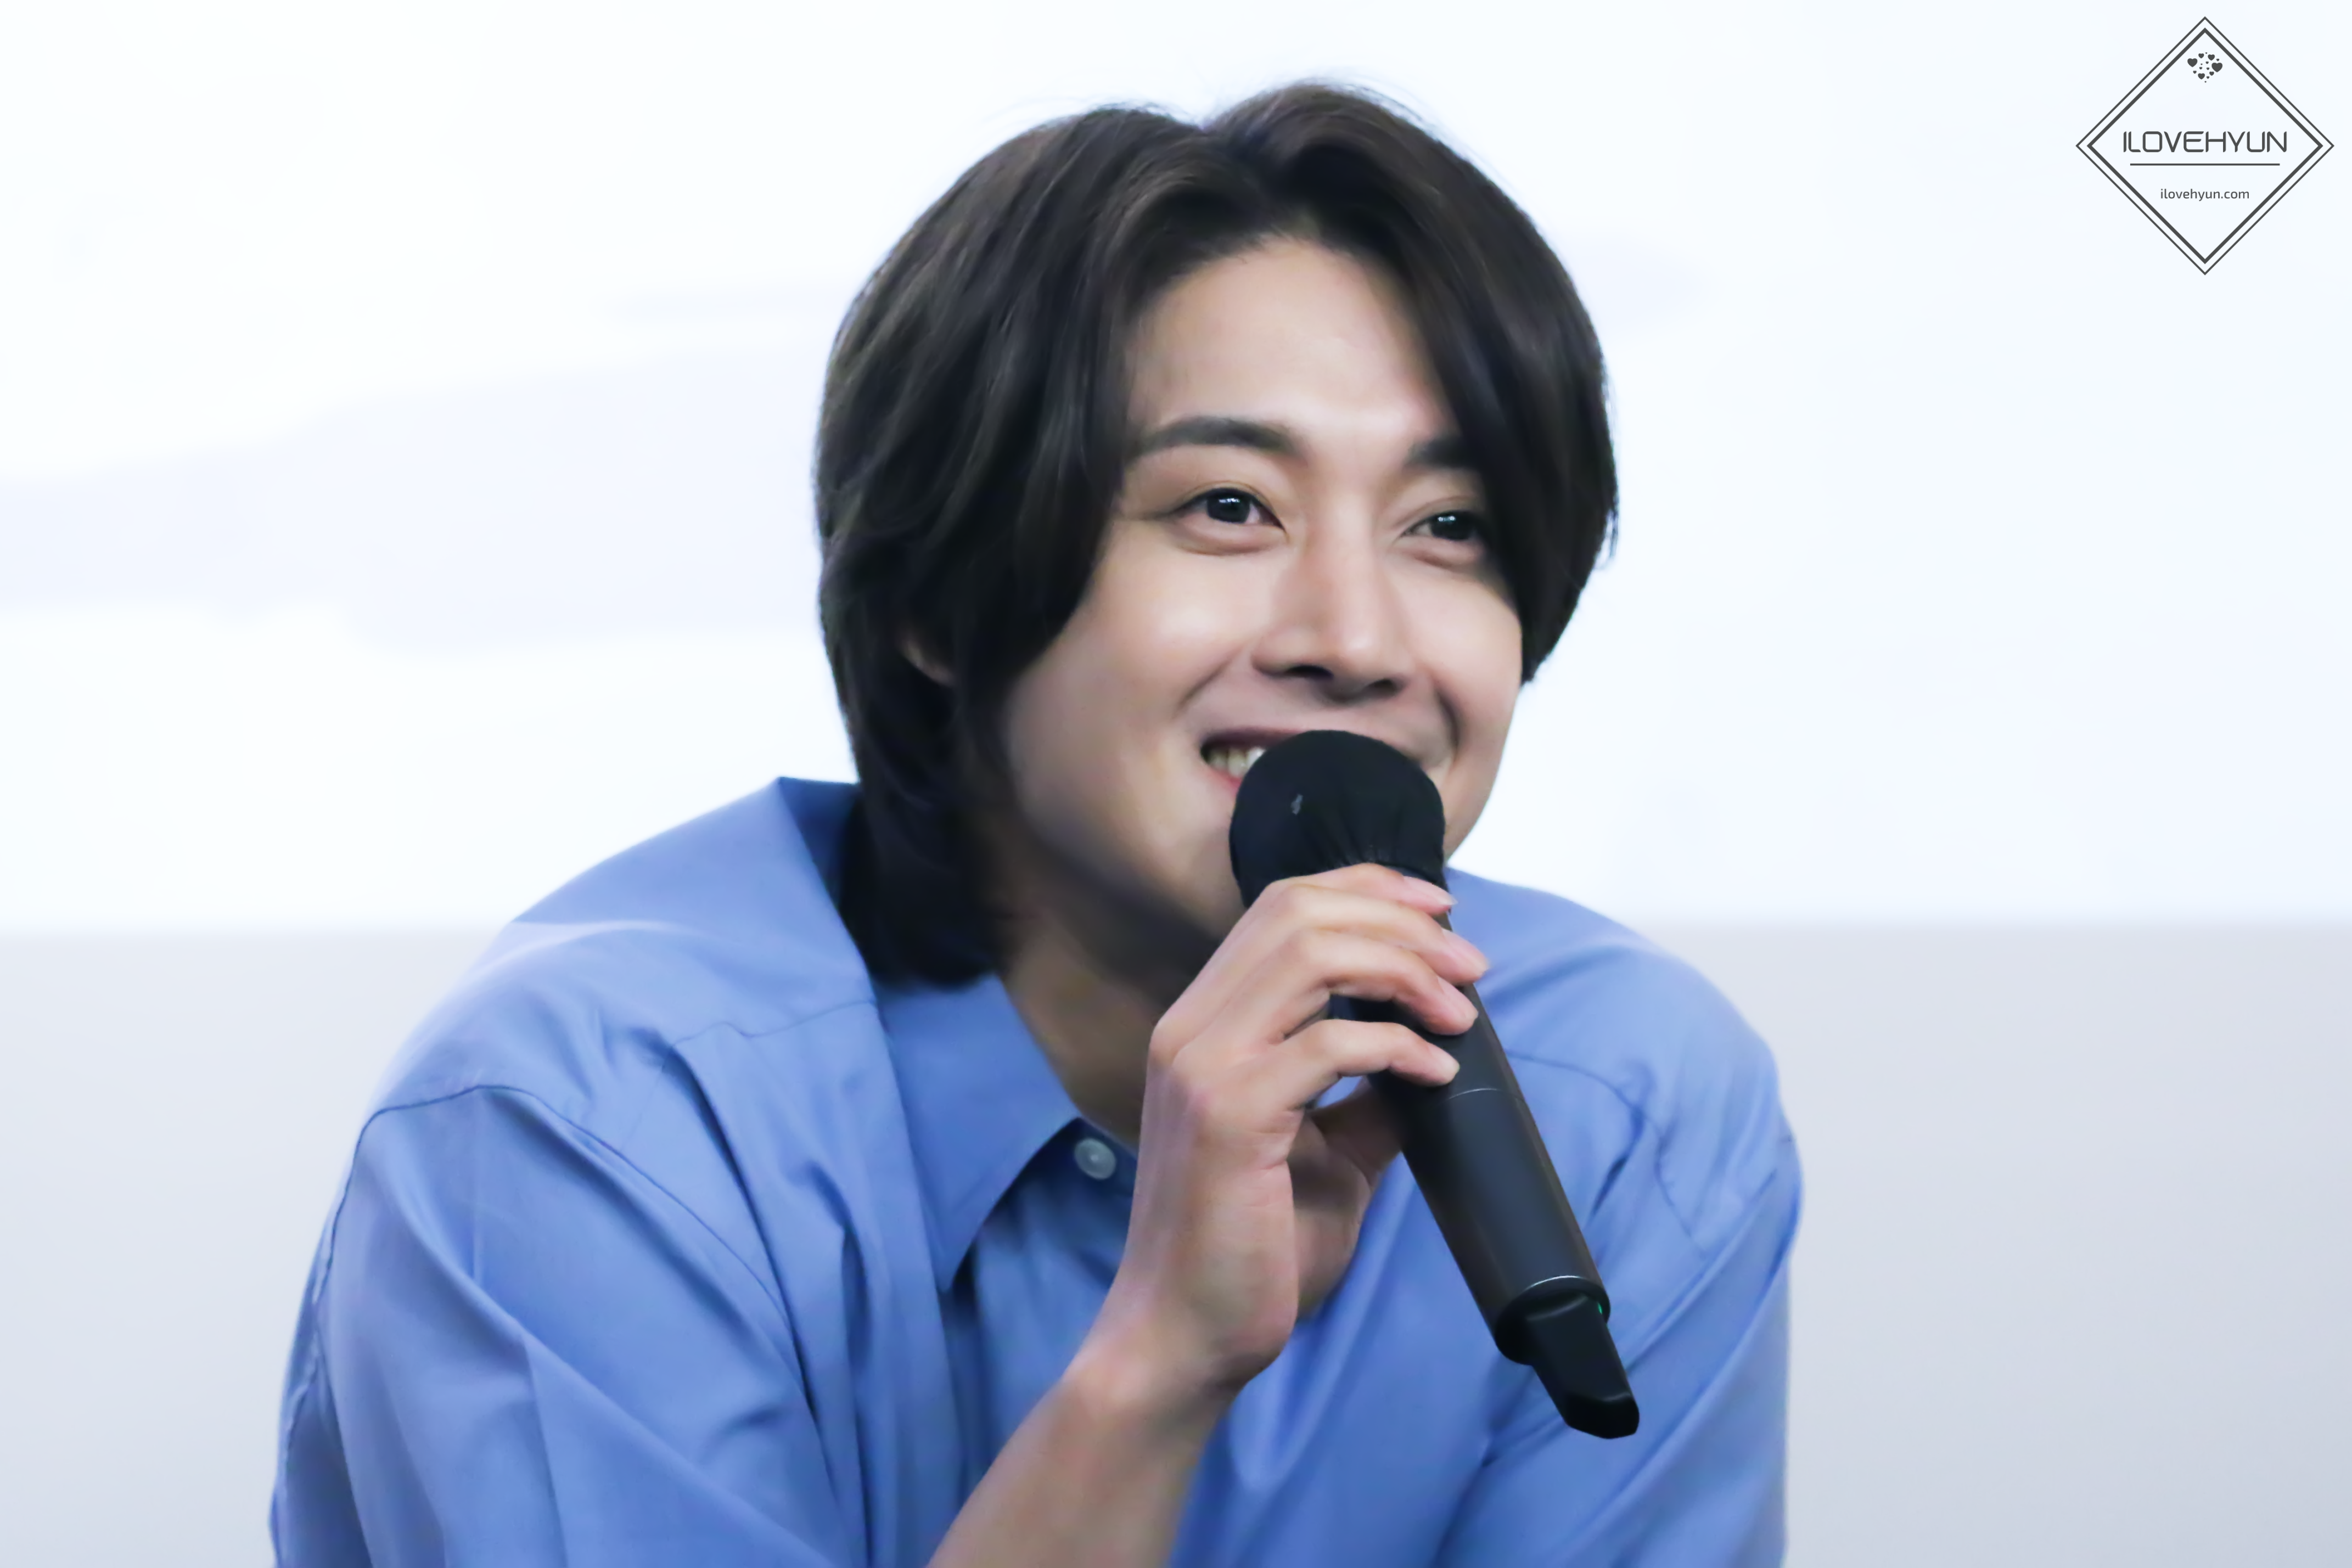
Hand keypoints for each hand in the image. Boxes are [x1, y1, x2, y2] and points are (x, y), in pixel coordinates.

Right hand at [1078, 863, 1485, 1413]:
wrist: (1187, 1336)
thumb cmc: (1253, 1251)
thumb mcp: (1328, 1154)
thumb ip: (1364, 1095)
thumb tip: (1433, 1052)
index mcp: (1205, 1023)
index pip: (1281, 905)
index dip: (1369, 889)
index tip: (1442, 912)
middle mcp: (1192, 1027)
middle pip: (1300, 913)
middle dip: (1401, 923)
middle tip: (1472, 968)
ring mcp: (1202, 1065)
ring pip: (1310, 955)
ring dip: (1404, 968)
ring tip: (1461, 1010)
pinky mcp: (1228, 1114)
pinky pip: (1330, 1045)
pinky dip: (1399, 1045)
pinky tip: (1434, 1072)